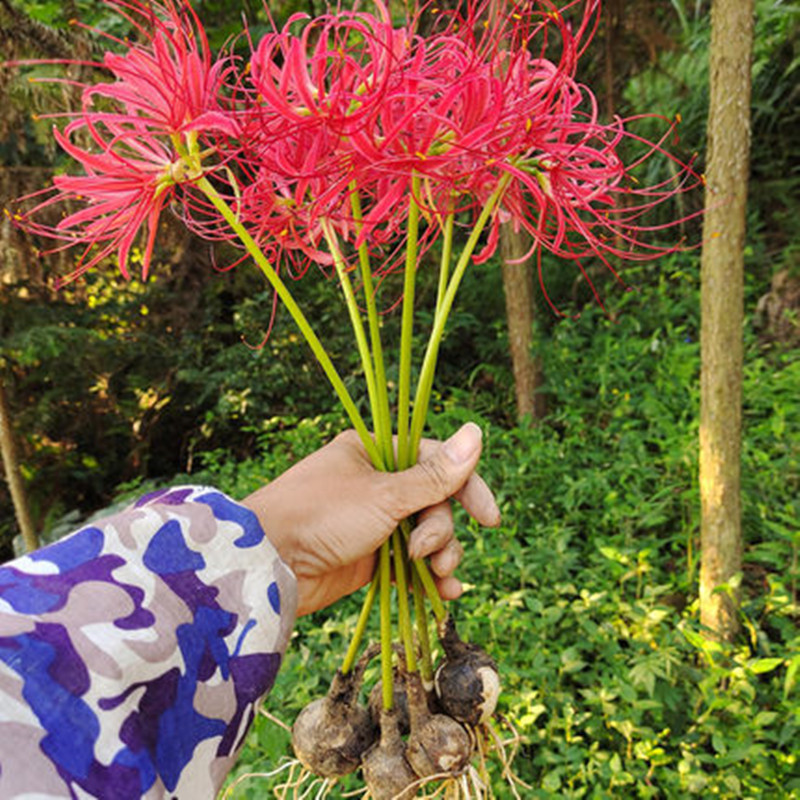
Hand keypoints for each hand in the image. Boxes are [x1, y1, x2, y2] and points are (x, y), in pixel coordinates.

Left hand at [242, 423, 500, 615]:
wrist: (269, 565)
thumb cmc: (321, 515)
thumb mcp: (385, 495)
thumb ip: (436, 475)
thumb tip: (477, 432)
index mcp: (376, 453)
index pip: (438, 461)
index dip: (468, 487)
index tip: (490, 518)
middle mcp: (377, 484)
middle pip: (435, 503)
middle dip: (441, 531)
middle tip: (426, 551)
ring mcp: (374, 521)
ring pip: (426, 534)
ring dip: (439, 555)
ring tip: (436, 575)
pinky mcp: (369, 556)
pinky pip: (410, 563)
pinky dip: (427, 576)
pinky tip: (443, 593)